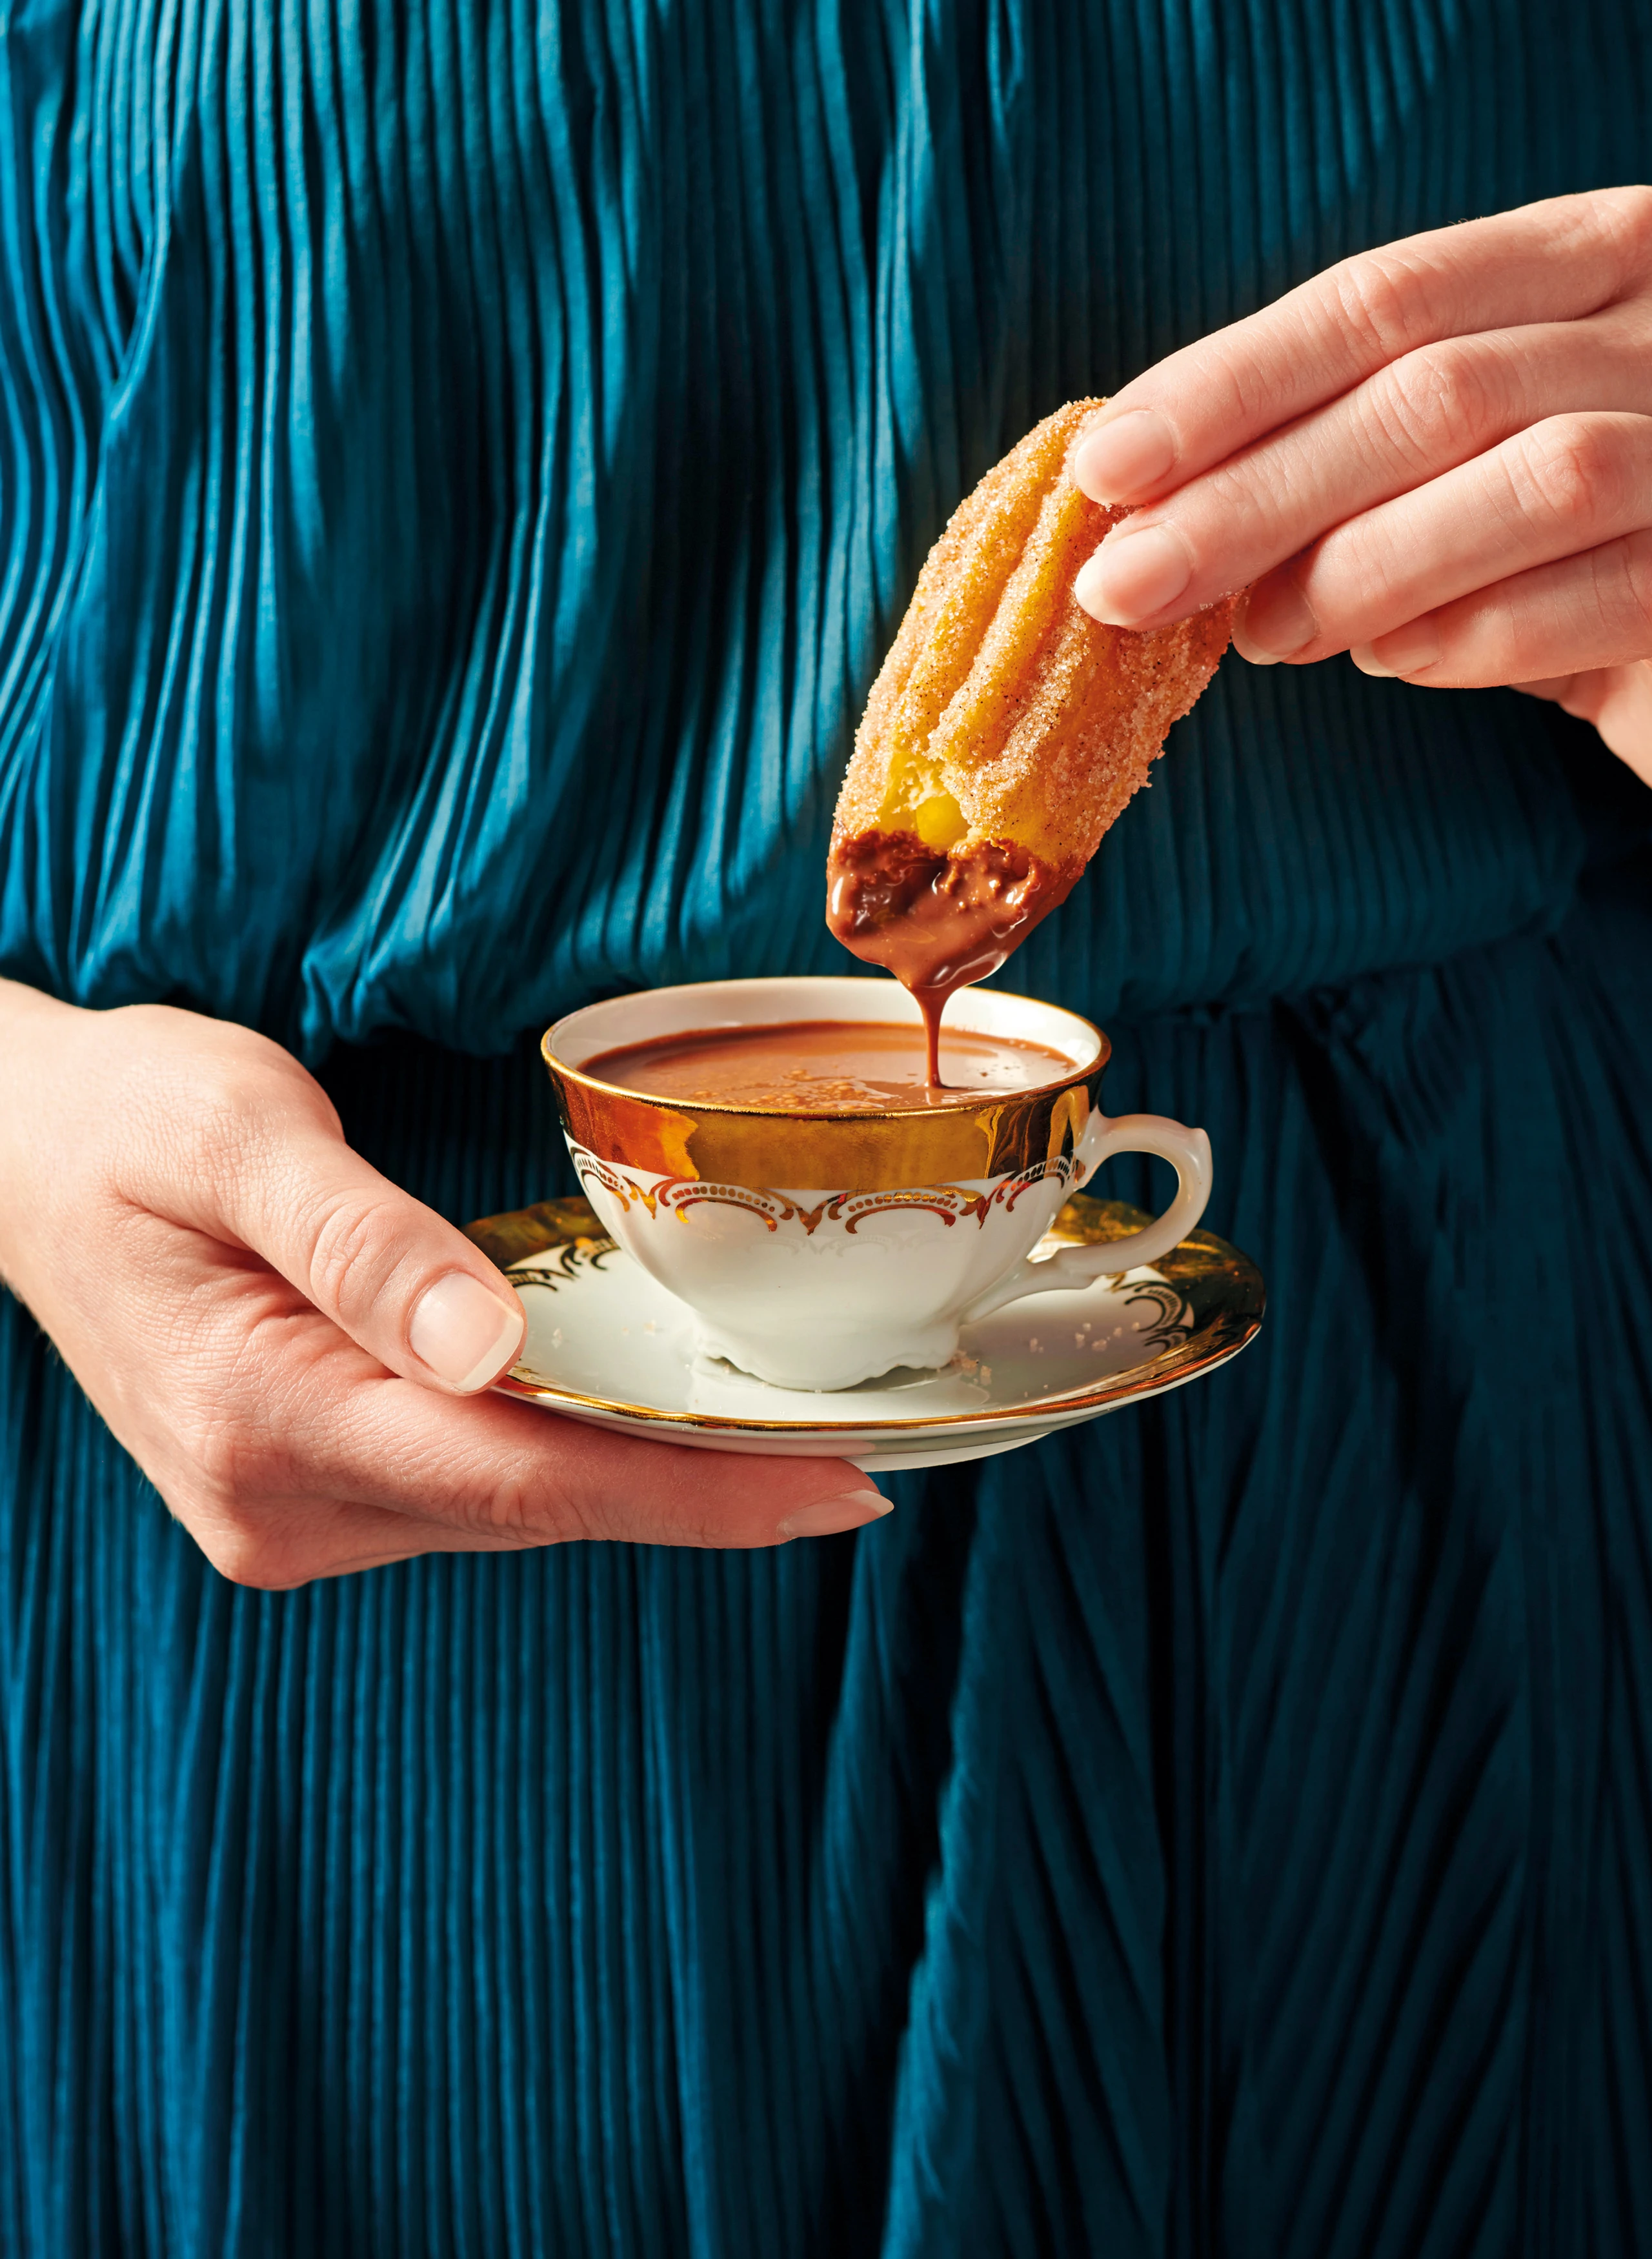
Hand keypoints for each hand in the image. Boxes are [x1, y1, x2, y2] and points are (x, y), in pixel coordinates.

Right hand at [0, 982, 887, 1585]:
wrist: (18, 1156)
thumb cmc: (129, 1121)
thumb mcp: (234, 1133)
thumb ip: (359, 1240)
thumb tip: (487, 1345)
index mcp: (263, 1420)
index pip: (522, 1478)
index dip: (690, 1491)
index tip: (834, 1486)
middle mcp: (280, 1503)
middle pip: (532, 1505)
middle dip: (698, 1490)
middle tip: (861, 1458)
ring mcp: (290, 1513)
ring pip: (508, 1504)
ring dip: (639, 1476)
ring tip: (784, 1442)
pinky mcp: (308, 1491)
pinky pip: (471, 1485)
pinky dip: (566, 1456)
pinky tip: (644, 1421)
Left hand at [1069, 187, 1651, 785]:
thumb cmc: (1574, 540)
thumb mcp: (1463, 458)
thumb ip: (1352, 454)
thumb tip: (1159, 512)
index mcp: (1587, 261)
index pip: (1385, 298)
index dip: (1233, 382)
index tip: (1108, 466)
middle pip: (1435, 391)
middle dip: (1255, 494)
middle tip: (1131, 584)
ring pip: (1525, 481)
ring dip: (1358, 570)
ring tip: (1263, 636)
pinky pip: (1590, 599)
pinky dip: (1466, 639)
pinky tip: (1394, 663)